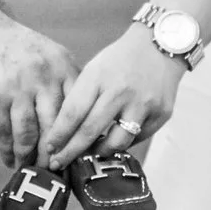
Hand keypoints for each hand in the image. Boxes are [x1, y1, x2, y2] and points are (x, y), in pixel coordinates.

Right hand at [0, 13, 76, 167]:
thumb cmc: (14, 50)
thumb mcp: (48, 56)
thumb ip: (66, 84)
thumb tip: (83, 125)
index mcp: (62, 68)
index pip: (78, 111)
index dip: (79, 139)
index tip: (79, 159)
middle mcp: (42, 78)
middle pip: (55, 128)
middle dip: (55, 155)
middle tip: (55, 172)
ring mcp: (16, 89)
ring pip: (28, 136)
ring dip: (29, 158)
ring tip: (31, 170)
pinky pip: (3, 134)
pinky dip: (7, 152)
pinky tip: (10, 160)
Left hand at [43, 28, 185, 169]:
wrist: (161, 45)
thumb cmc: (121, 59)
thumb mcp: (95, 68)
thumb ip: (81, 97)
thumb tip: (63, 131)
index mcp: (99, 77)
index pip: (72, 112)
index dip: (59, 134)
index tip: (49, 148)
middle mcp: (120, 92)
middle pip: (90, 131)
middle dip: (71, 152)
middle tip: (59, 163)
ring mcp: (143, 104)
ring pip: (116, 142)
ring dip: (99, 152)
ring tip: (90, 153)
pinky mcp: (160, 114)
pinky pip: (137, 139)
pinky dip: (124, 142)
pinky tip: (115, 139)